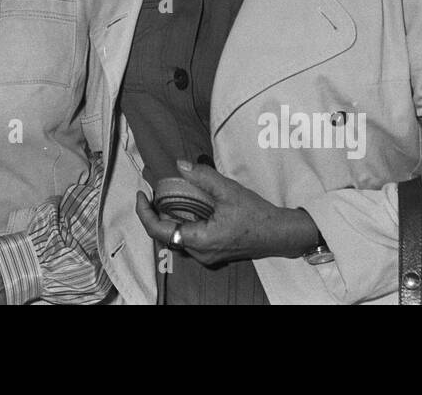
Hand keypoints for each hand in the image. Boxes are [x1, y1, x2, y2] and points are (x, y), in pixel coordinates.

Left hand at [135, 160, 317, 266]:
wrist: (280, 235)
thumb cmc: (256, 214)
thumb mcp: (229, 191)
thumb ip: (203, 177)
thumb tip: (179, 164)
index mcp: (199, 240)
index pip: (159, 230)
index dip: (144, 212)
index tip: (141, 194)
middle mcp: (199, 253)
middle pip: (165, 234)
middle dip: (155, 213)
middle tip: (153, 193)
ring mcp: (206, 255)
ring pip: (176, 237)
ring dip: (168, 218)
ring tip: (166, 197)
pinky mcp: (212, 252)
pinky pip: (188, 238)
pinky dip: (181, 222)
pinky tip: (186, 207)